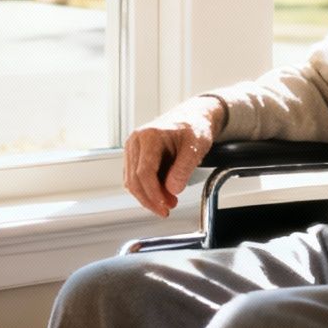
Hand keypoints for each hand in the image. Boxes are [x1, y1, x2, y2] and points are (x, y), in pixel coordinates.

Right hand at [122, 95, 225, 217]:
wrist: (192, 117)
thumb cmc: (194, 127)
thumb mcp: (196, 147)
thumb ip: (184, 168)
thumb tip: (171, 190)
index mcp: (149, 136)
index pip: (144, 172)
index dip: (153, 193)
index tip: (165, 206)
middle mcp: (136, 141)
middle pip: (134, 180)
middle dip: (150, 199)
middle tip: (167, 210)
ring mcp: (133, 148)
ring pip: (131, 181)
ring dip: (148, 197)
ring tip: (169, 201)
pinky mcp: (134, 156)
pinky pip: (135, 178)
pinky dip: (147, 189)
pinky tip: (162, 194)